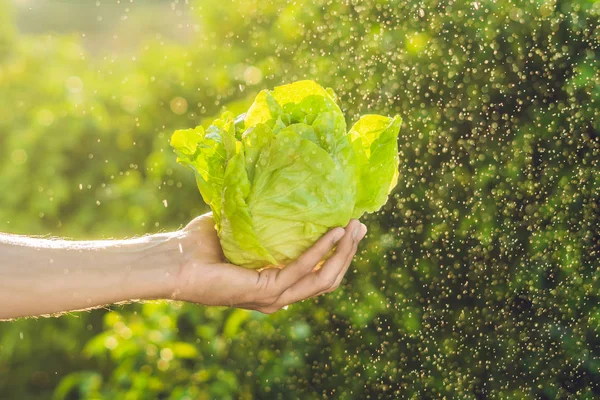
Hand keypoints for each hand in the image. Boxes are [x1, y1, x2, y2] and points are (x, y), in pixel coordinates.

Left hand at [172, 214, 366, 313]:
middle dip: (348, 252)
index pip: (318, 274)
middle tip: (360, 224)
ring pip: (323, 278)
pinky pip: (303, 269)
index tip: (351, 225)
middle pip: (328, 278)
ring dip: (343, 252)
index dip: (339, 253)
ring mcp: (273, 298)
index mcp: (275, 284)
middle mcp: (278, 296)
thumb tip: (285, 191)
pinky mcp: (266, 291)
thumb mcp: (243, 228)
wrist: (174, 259)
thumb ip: (266, 220)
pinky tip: (334, 231)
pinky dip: (322, 250)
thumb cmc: (201, 244)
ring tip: (354, 226)